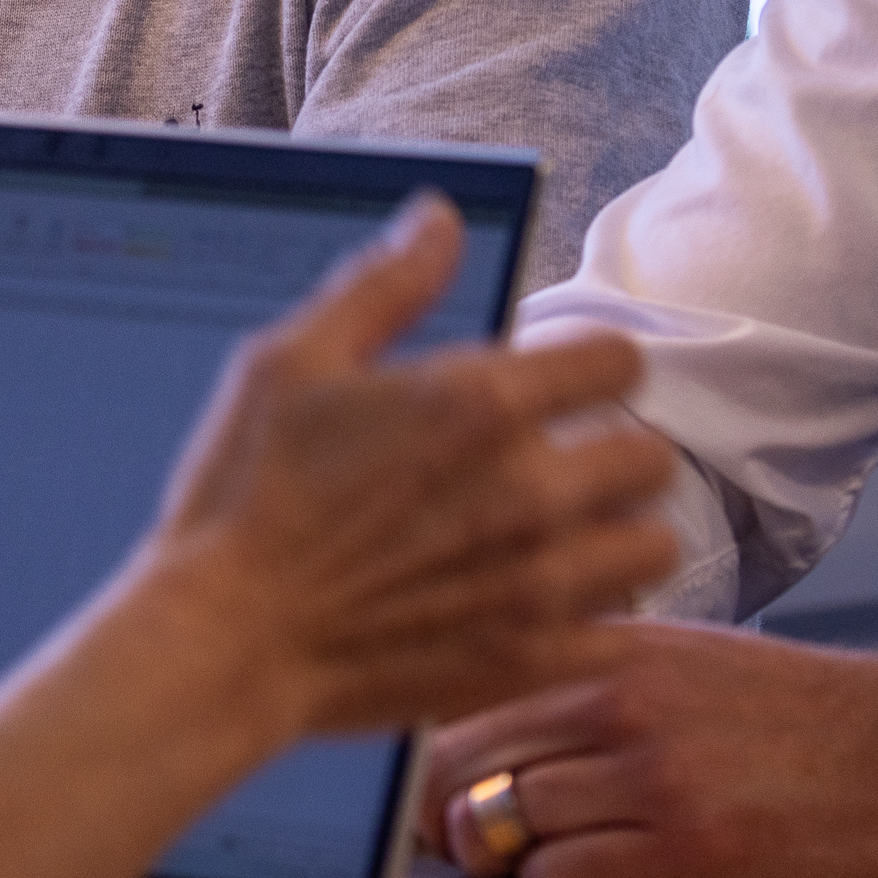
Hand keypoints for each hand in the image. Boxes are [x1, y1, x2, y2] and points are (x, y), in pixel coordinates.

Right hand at [135, 193, 684, 742]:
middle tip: (558, 462)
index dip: (590, 364)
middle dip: (609, 449)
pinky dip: (598, 620)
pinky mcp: (530, 660)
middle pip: (651, 456)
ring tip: (564, 537)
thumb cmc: (248, 493)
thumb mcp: (292, 360)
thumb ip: (384, 284)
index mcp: (480, 402)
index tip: (557, 384)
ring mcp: (538, 583)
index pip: (620, 361)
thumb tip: (439, 216)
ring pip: (652, 545)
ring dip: (615, 534)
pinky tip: (546, 606)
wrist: (225, 640)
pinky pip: (621, 636)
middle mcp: (530, 490)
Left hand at [419, 622, 877, 877]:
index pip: (466, 693)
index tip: (417, 783)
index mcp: (612, 648)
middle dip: (438, 811)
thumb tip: (486, 722)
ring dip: (496, 857)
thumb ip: (586, 675)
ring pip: (503, 824)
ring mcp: (652, 777)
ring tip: (514, 862)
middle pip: (464, 763)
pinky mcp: (688, 848)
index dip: (425, 751)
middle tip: (443, 839)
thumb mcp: (682, 658)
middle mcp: (618, 702)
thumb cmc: (793, 713)